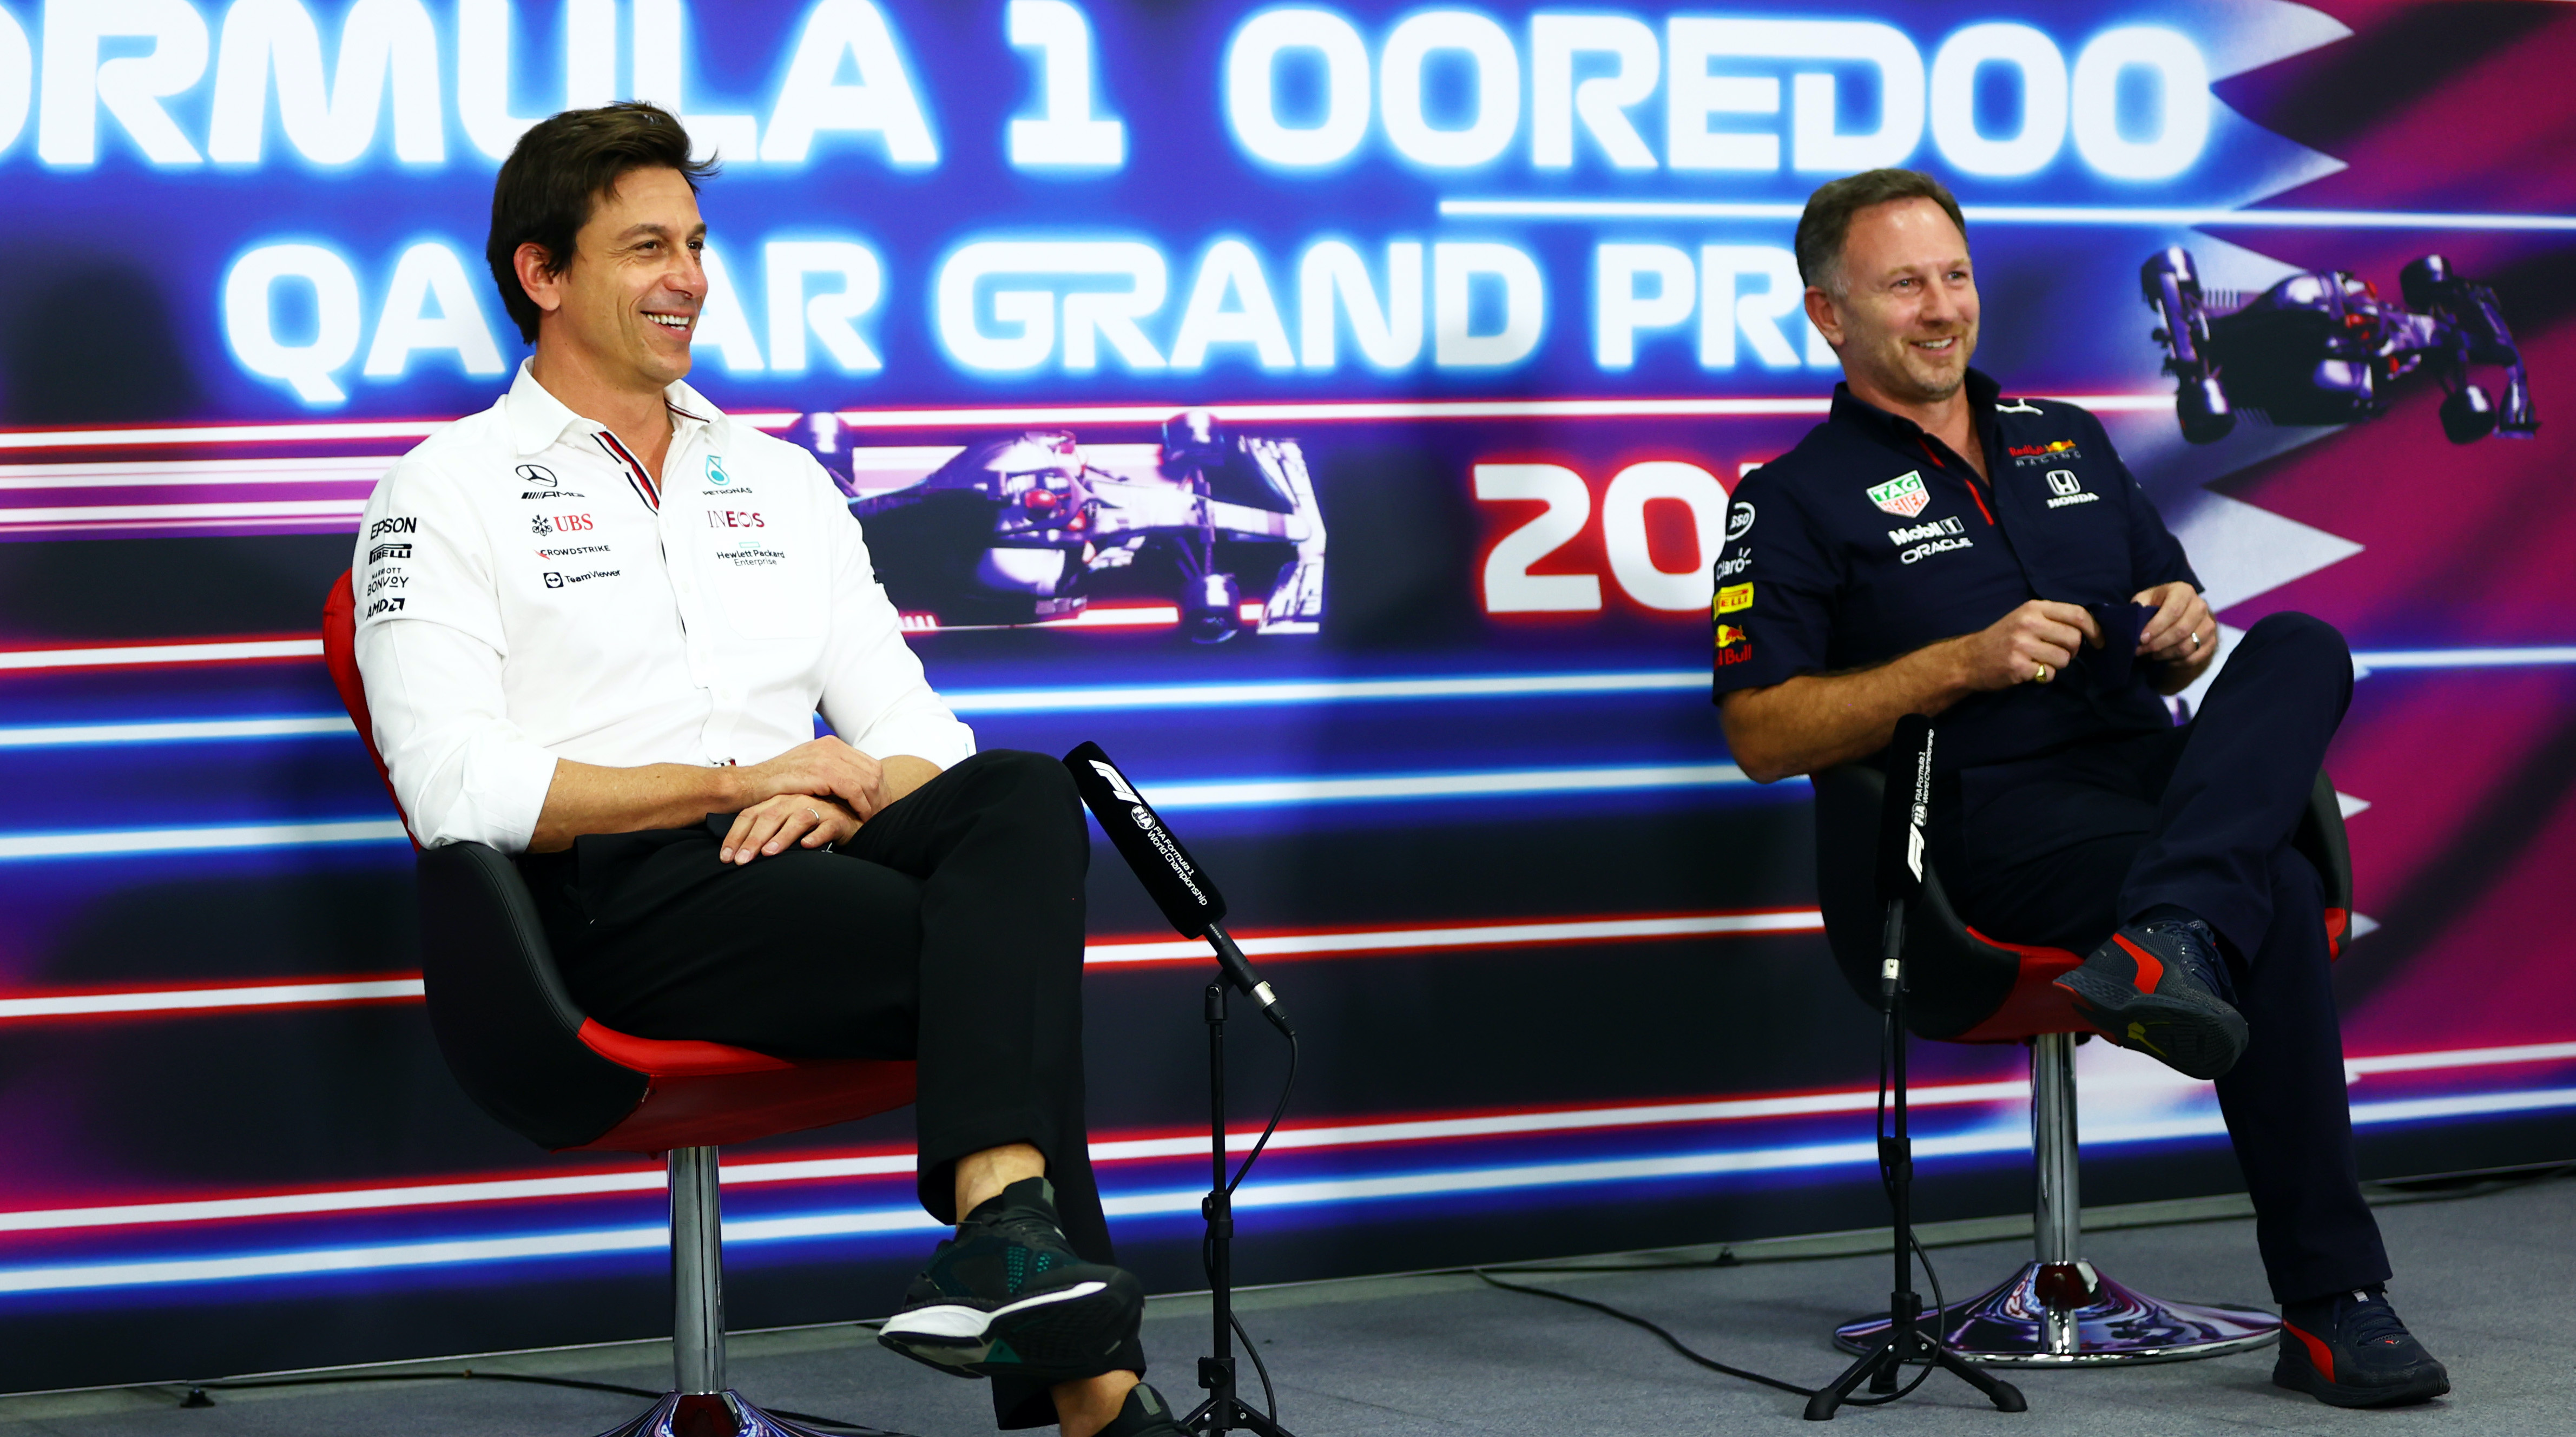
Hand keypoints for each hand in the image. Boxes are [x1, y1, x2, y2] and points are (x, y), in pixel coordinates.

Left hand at [720, 793, 860, 864]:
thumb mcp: (784, 824)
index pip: (751, 815)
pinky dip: (816, 836)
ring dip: (782, 836)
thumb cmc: (812, 824)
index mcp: (778, 801)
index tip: (725, 857)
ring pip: (797, 819)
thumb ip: (764, 833)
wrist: (850, 819)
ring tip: (769, 853)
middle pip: (770, 816)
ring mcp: (818, 809)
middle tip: (742, 860)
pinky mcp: (838, 820)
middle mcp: (795, 801)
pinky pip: (827, 827)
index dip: (736, 835)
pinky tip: (807, 846)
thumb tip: (735, 854)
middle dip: (754, 839)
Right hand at [738, 736, 888, 819]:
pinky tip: (861, 817)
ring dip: (874, 803)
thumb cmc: (779, 782)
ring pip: (867, 780)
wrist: (752, 783)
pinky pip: (852, 789)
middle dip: (881, 796)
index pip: (870, 763)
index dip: (880, 786)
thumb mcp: (810, 770)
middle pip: (873, 771)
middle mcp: (832, 746)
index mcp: (832, 744)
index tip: (881, 805)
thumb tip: (854, 785)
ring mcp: (826, 757)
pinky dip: (861, 805)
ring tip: (873, 820)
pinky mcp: (820, 772)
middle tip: (882, 815)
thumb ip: (831, 771)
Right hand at [1957, 600, 2102, 690]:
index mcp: (2033, 608)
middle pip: (2074, 639)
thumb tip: (2089, 629)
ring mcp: (2022, 645)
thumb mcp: (2025, 618)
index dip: (2094, 629)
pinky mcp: (2018, 666)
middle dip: (2072, 651)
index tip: (2099, 641)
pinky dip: (2044, 676)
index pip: (2077, 614)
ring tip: (2040, 661)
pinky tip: (2030, 670)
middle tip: (2058, 653)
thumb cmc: (2003, 637)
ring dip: (2057, 665)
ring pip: (2064, 659)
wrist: (1969, 658)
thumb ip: (2053, 619)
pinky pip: (2049, 674)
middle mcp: (2028, 623)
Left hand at [2134, 582, 2214, 666]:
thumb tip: (2136, 628)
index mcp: (2183, 591)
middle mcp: (2200, 606)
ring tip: (2151, 654)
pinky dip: (2177, 662)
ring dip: (2165, 654)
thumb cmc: (2157, 604)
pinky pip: (2194, 658)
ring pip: (2187, 646)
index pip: (2173, 611)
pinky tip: (2165, 659)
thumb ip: (2139, 609)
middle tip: (2142, 650)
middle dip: (2158, 644)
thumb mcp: (2145, 599)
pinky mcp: (2212, 641)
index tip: (2142, 639)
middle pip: (2181, 630)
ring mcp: (2209, 624)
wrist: (2177, 610)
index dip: (2157, 627)